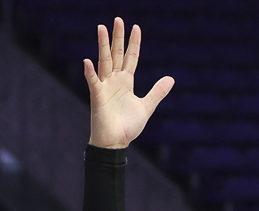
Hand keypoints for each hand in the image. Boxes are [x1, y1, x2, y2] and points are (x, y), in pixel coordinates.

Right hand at [83, 18, 173, 149]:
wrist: (116, 143)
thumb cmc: (127, 126)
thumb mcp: (147, 107)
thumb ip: (157, 92)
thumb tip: (171, 78)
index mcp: (126, 82)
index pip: (130, 57)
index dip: (133, 43)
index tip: (136, 27)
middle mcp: (114, 81)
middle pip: (116, 54)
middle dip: (117, 37)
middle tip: (118, 20)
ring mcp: (104, 87)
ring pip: (104, 61)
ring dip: (102, 45)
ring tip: (102, 28)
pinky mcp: (97, 97)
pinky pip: (93, 82)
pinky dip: (90, 73)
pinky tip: (87, 61)